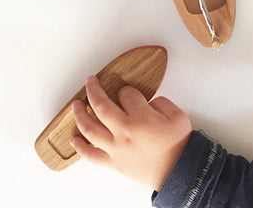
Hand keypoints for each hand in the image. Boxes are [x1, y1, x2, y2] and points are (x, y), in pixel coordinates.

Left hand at [71, 76, 191, 190]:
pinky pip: (92, 156)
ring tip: (76, 105)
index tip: (129, 93)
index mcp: (141, 118)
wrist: (178, 172)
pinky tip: (74, 139)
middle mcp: (124, 132)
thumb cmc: (178, 145)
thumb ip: (161, 102)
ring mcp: (116, 148)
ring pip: (90, 129)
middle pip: (101, 106)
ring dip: (80, 115)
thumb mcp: (177, 115)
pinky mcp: (114, 163)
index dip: (127, 90)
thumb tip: (146, 102)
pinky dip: (81, 147)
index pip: (126, 94)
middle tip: (90, 81)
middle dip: (93, 90)